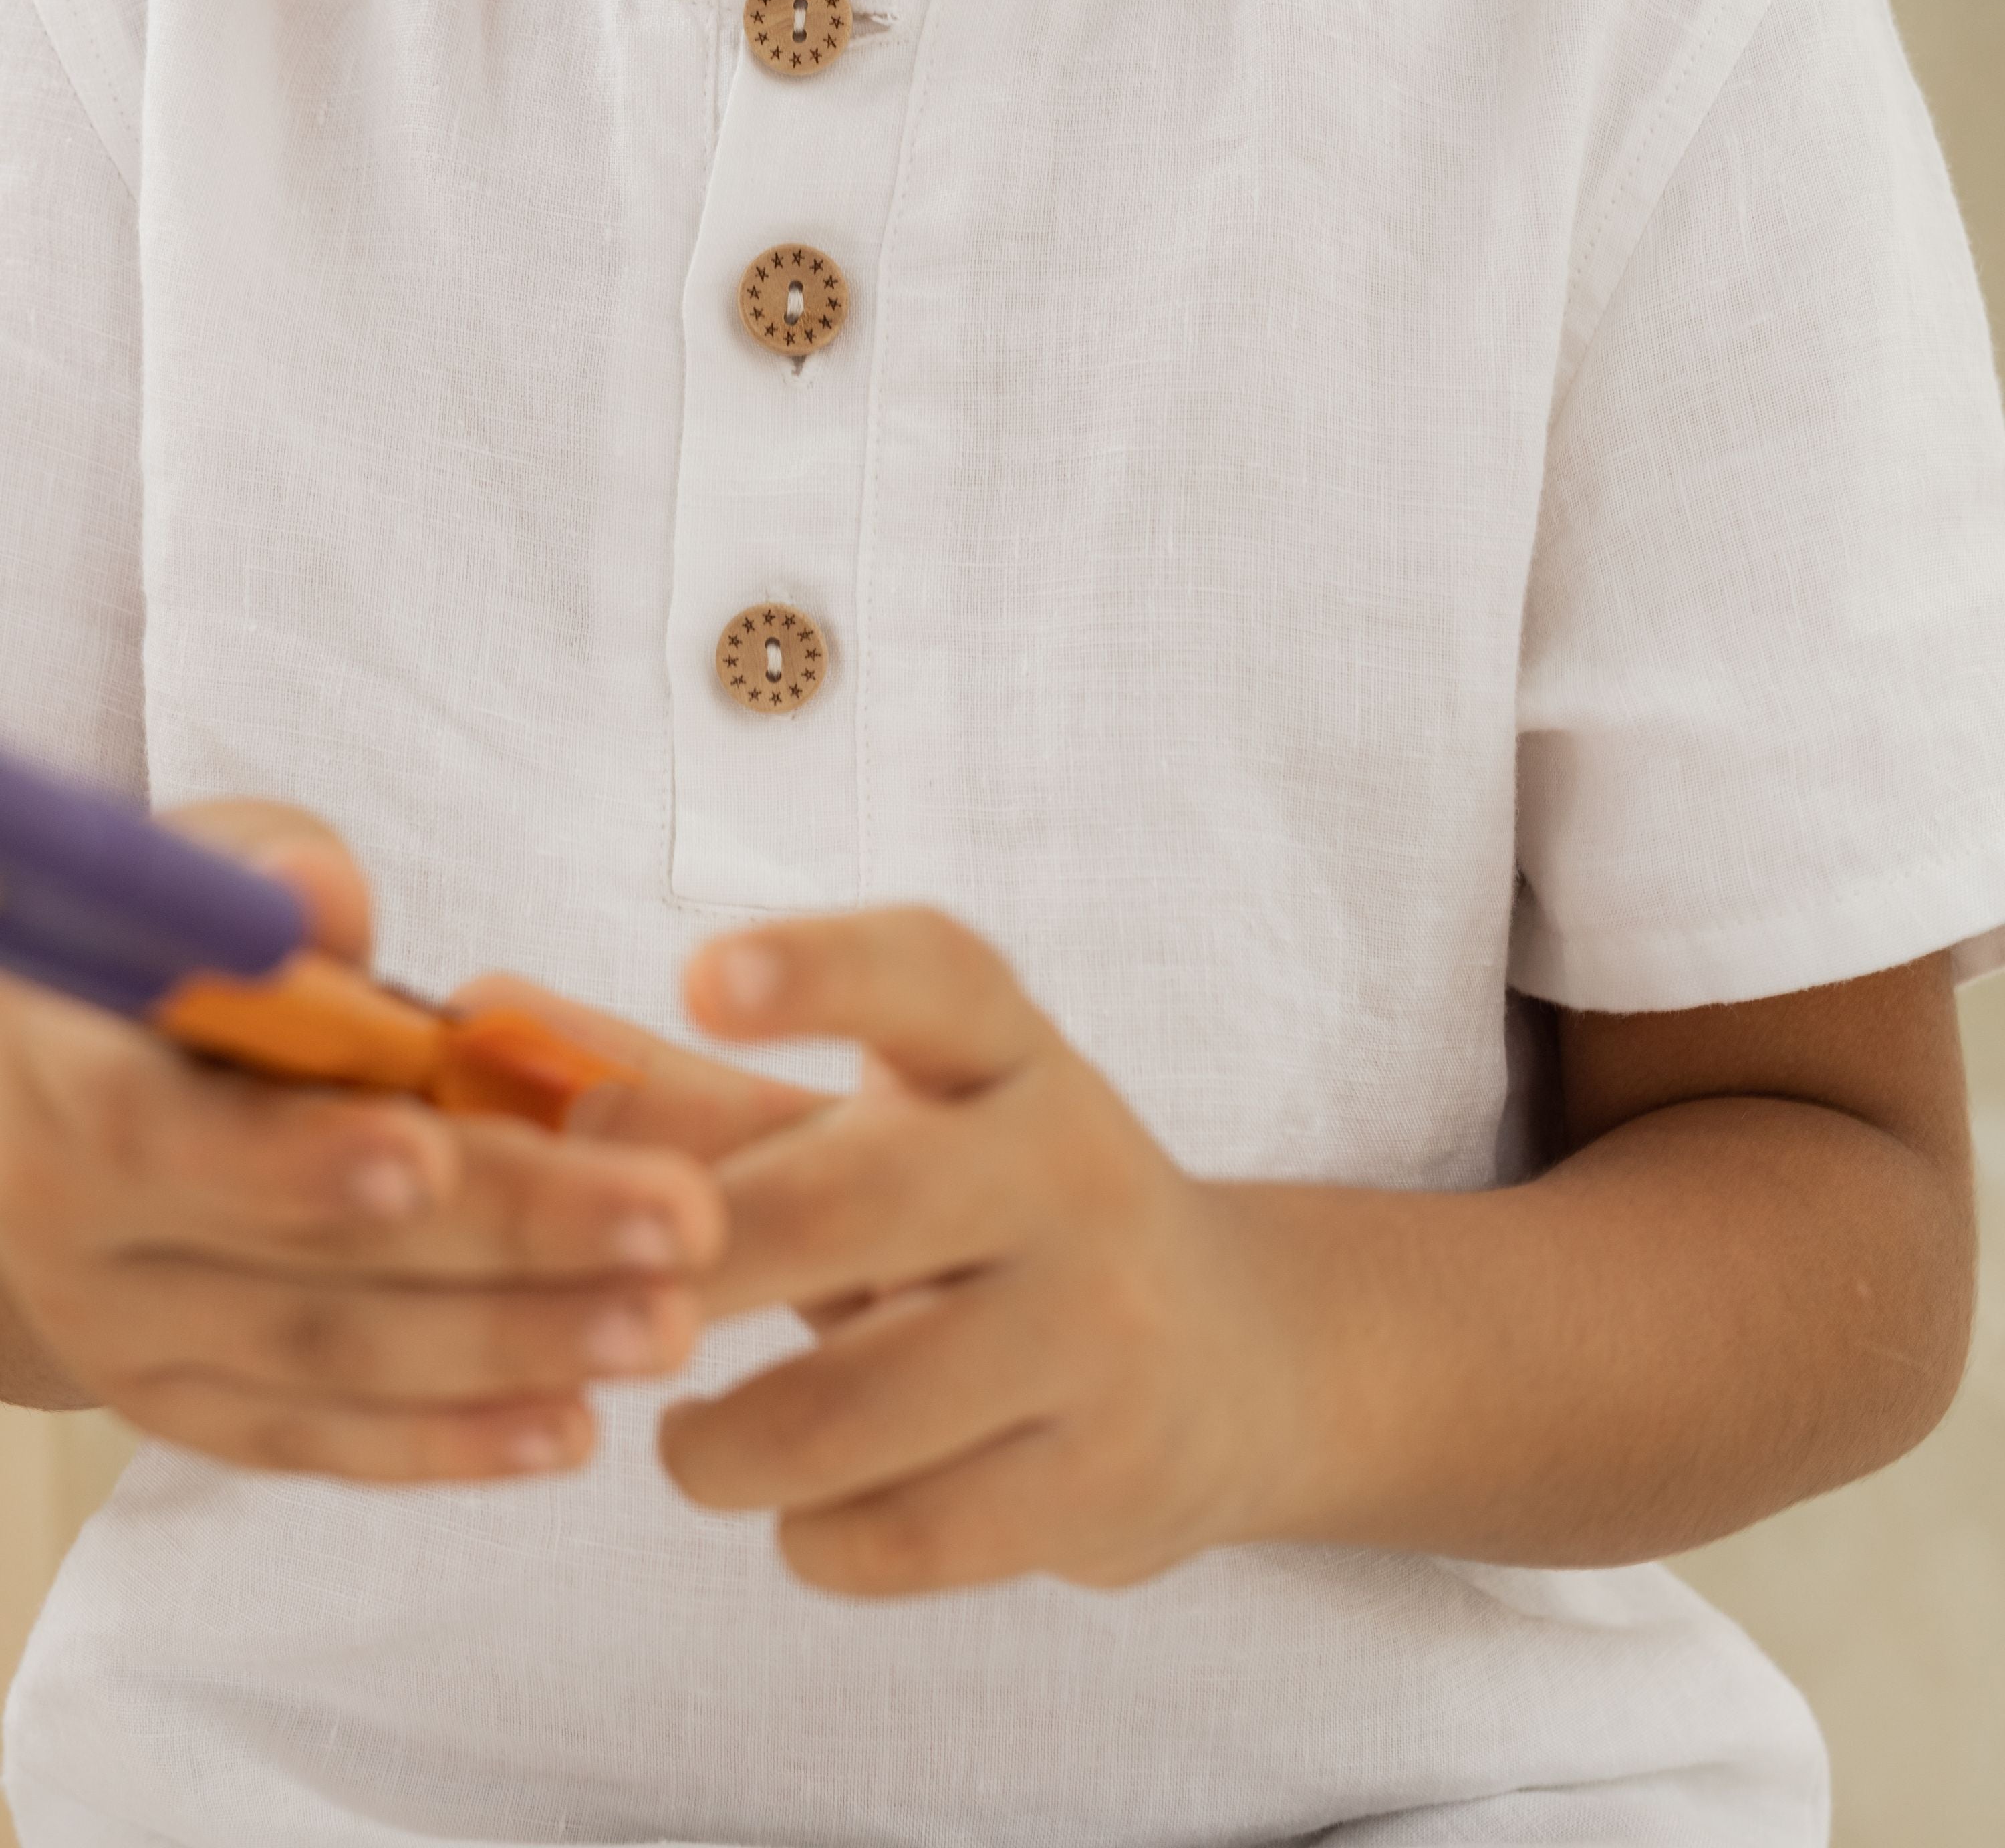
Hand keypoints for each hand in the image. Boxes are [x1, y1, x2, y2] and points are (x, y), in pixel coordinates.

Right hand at [0, 799, 731, 1483]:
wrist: (72, 1070)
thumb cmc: (170, 942)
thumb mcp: (194, 869)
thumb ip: (258, 876)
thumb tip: (314, 904)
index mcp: (57, 1083)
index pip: (159, 1135)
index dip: (292, 1156)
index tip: (433, 1155)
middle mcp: (73, 1234)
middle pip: (295, 1263)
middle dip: (504, 1243)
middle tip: (683, 1223)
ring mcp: (129, 1335)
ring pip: (326, 1364)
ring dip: (509, 1350)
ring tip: (667, 1324)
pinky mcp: (190, 1402)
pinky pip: (319, 1438)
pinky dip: (447, 1440)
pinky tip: (574, 1424)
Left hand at [656, 909, 1287, 1596]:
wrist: (1230, 1361)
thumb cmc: (989, 1222)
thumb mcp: (884, 1130)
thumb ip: (699, 1099)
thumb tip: (505, 1045)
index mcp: (1007, 1054)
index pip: (928, 976)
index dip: (816, 972)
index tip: (699, 976)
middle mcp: (1072, 1165)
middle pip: (854, 1203)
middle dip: (701, 1264)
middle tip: (604, 1303)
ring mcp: (1103, 1326)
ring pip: (853, 1408)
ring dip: (723, 1446)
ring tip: (691, 1442)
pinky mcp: (1107, 1477)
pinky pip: (902, 1532)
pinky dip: (811, 1537)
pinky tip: (800, 1508)